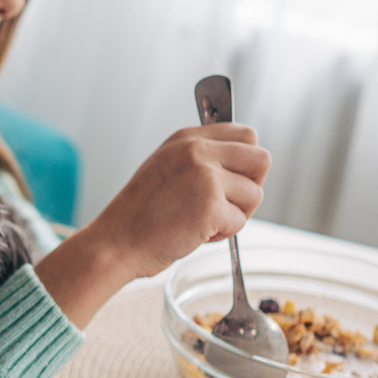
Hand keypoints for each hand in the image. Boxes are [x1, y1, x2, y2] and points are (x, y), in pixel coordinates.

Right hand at [36, 124, 269, 326]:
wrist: (116, 242)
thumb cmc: (139, 214)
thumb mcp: (166, 167)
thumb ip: (200, 158)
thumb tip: (242, 167)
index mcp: (187, 138)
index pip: (246, 135)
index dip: (245, 163)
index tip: (230, 181)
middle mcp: (198, 150)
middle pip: (261, 159)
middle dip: (251, 185)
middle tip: (226, 203)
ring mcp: (205, 176)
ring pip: (255, 194)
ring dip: (236, 214)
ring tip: (203, 221)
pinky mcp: (211, 205)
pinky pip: (241, 222)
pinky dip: (223, 234)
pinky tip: (195, 233)